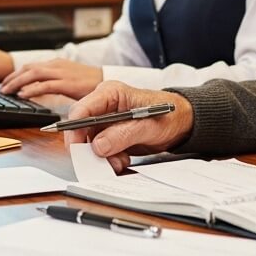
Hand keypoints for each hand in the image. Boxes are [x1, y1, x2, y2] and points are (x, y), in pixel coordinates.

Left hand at [0, 58, 102, 98]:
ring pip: (33, 74)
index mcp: (57, 63)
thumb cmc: (91, 83)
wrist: (109, 83)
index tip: (6, 82)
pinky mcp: (67, 83)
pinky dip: (31, 90)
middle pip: (28, 68)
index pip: (31, 66)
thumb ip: (55, 81)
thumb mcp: (70, 79)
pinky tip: (23, 96)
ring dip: (17, 83)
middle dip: (12, 78)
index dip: (16, 74)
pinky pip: (44, 85)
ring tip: (7, 92)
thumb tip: (40, 90)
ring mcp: (62, 73)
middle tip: (1, 89)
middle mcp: (57, 65)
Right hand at [62, 82, 193, 172]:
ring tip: (120, 161)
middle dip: (89, 148)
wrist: (180, 124)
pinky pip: (99, 150)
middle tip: (100, 161)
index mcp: (111, 93)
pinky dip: (108, 159)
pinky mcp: (109, 134)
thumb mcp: (147, 126)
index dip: (75, 129)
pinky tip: (122, 160)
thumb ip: (122, 135)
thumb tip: (98, 146)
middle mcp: (104, 106)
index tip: (76, 148)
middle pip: (81, 128)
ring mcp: (106, 121)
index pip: (81, 109)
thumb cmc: (168, 116)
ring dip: (101, 156)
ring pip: (89, 143)